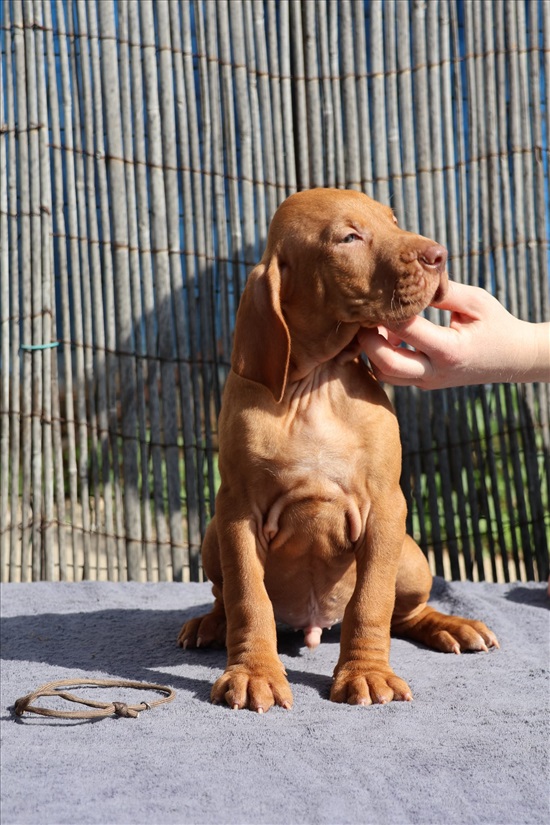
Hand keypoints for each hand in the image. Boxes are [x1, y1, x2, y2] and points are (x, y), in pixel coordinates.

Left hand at [359, 281, 549, 389]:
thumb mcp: (475, 301)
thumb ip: (443, 292)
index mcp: (450, 350)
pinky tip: (389, 336)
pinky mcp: (423, 383)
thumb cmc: (495, 324)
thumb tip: (411, 279)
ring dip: (373, 351)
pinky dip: (382, 358)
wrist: (512, 358)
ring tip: (377, 326)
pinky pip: (393, 375)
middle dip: (368, 339)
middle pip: (386, 363)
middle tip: (365, 316)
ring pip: (384, 374)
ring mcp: (428, 381)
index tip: (381, 293)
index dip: (389, 311)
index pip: (406, 329)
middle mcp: (435, 371)